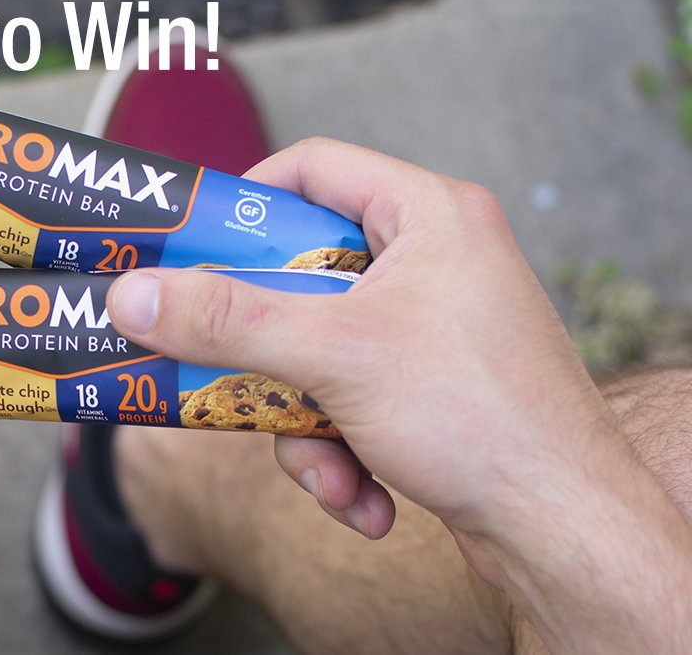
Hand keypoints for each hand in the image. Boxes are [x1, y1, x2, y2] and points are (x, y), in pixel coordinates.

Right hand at [106, 143, 691, 653]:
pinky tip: (367, 499)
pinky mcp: (427, 391)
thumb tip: (134, 296)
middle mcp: (432, 264)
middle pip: (299, 278)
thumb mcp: (334, 355)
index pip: (312, 169)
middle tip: (225, 371)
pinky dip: (341, 456)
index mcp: (427, 216)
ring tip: (331, 473)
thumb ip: (226, 321)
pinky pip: (345, 404)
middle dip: (265, 351)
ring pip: (314, 356)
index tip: (191, 251)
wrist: (563, 529)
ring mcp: (431, 331)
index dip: (244, 205)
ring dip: (302, 427)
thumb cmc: (482, 417)